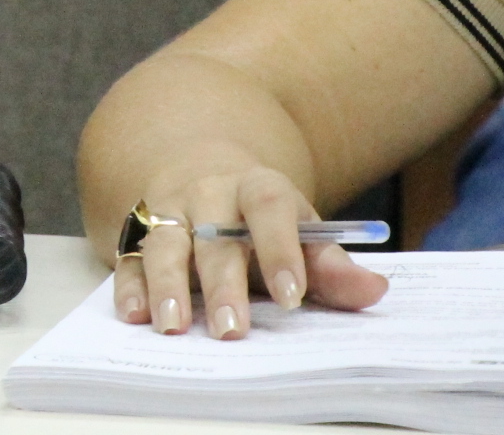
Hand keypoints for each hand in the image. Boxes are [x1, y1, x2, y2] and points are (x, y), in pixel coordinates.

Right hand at [113, 163, 387, 337]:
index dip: (280, 248)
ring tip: (174, 326)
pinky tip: (136, 315)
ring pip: (163, 244)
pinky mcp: (136, 231)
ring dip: (167, 286)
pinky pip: (129, 257)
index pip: (268, 206)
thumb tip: (374, 290)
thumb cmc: (262, 220)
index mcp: (256, 186)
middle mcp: (206, 193)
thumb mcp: (301, 230)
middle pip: (213, 236)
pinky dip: (130, 287)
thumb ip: (332, 265)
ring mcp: (167, 210)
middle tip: (232, 330)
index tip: (292, 295)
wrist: (204, 173)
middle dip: (222, 284)